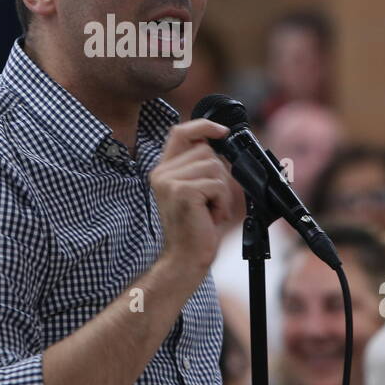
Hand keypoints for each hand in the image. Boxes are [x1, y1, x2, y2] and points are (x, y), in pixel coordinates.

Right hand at [150, 119, 233, 281]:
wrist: (184, 259)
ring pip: (214, 166)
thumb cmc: (194, 229)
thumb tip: (219, 143)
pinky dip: (222, 202)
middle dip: (219, 175)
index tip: (222, 130)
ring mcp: (170, 181)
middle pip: (206, 151)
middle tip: (212, 201)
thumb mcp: (195, 192)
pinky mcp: (183, 192)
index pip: (180, 132)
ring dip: (222, 191)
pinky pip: (217, 184)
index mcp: (163, 171)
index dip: (203, 125)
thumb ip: (199, 168)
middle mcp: (161, 173)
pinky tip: (212, 216)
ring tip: (211, 210)